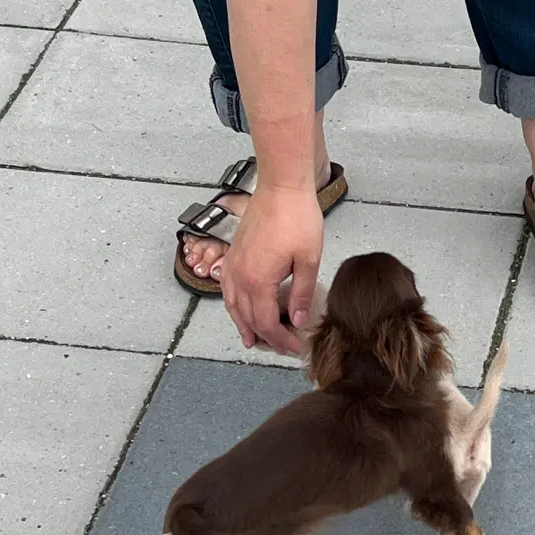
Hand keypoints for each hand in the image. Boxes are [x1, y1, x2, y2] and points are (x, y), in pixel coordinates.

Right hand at [217, 183, 322, 355]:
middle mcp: (240, 275)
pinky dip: (232, 303)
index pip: (266, 323)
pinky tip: (238, 307)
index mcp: (258, 280)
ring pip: (232, 304)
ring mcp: (233, 263)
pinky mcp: (233, 253)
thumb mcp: (308, 259)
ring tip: (251, 339)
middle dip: (265, 337)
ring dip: (242, 324)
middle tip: (279, 348)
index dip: (280, 340)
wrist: (281, 186)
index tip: (294, 347)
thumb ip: (301, 293)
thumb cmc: (297, 217)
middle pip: (248, 318)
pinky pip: (226, 286)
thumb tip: (297, 319)